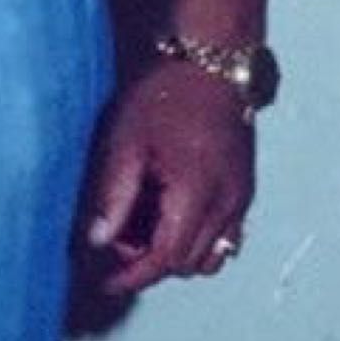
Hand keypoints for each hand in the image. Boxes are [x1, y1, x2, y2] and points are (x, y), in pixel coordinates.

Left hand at [85, 60, 254, 294]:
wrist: (211, 60)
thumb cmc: (164, 92)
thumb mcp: (126, 140)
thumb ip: (112, 194)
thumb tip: (95, 241)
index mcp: (197, 195)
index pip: (165, 258)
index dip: (131, 276)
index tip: (102, 280)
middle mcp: (228, 204)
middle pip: (187, 262)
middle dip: (148, 262)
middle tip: (113, 238)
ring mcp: (241, 198)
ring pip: (210, 255)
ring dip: (173, 252)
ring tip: (139, 225)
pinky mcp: (244, 189)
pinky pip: (225, 236)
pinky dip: (195, 238)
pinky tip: (167, 213)